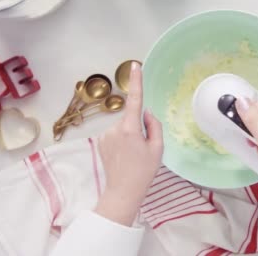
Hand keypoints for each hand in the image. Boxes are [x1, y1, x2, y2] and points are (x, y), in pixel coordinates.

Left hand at [95, 61, 163, 225]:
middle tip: (143, 149)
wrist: (123, 191)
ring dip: (129, 136)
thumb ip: (154, 125)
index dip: (136, 81)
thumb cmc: (143, 171)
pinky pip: (115, 134)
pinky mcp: (99, 141)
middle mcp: (115, 128)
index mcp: (130, 128)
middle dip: (138, 128)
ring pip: (123, 127)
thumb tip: (146, 112)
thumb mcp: (157, 148)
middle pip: (131, 118)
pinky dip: (121, 141)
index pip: (135, 99)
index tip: (135, 65)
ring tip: (132, 155)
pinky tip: (123, 156)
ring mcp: (105, 135)